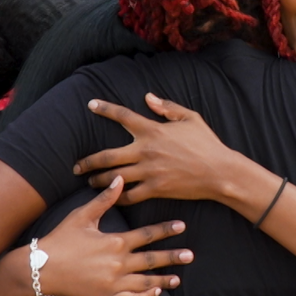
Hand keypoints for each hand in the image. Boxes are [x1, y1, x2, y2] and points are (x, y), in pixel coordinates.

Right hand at [36, 176, 193, 295]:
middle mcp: (118, 263)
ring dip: (163, 280)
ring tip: (178, 279)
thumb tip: (119, 178)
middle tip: (190, 255)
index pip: (147, 235)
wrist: (41, 269)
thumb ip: (105, 199)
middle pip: (152, 260)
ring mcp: (114, 283)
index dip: (166, 229)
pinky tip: (155, 294)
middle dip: (173, 257)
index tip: (182, 226)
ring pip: (146, 283)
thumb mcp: (82, 216)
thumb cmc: (61, 239)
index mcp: (115, 241)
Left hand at [76, 93, 241, 203]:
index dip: (105, 108)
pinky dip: (118, 197)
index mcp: (153, 130)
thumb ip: (167, 107)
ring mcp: (149, 171)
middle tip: (76, 166)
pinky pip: (129, 195)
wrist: (219, 171)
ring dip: (98, 180)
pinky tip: (111, 198)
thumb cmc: (207, 143)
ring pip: (114, 177)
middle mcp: (146, 151)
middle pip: (107, 156)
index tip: (91, 104)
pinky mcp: (155, 189)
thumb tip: (148, 97)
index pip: (123, 116)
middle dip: (88, 162)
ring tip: (90, 182)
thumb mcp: (190, 118)